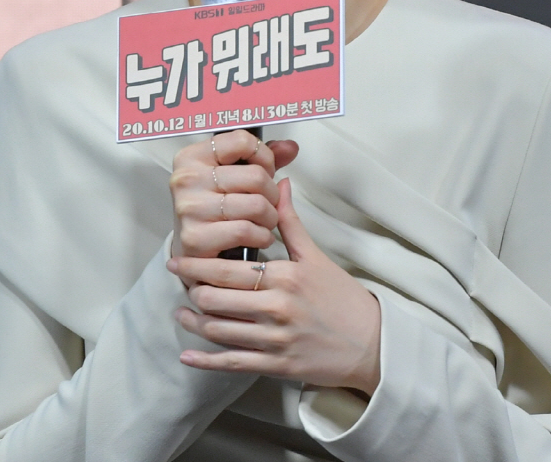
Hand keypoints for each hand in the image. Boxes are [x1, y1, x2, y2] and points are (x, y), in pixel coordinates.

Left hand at [167, 179, 381, 395]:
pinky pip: (233, 364)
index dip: (198, 265)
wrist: (372, 343)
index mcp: (285, 276)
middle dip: (192, 289)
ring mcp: (275, 340)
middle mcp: (276, 308)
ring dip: (194, 321)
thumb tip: (280, 184)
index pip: (229, 269)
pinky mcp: (276, 366)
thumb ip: (290, 221)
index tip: (180, 257)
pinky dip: (205, 361)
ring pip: (220, 331)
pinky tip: (187, 355)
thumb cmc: (343, 298)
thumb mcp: (316, 256)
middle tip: (178, 280)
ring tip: (180, 312)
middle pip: (217, 299)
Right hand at [169, 130, 298, 269]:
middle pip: (256, 176)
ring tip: (264, 221)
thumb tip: (289, 148)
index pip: (243, 141)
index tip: (264, 170)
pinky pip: (246, 231)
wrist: (188, 248)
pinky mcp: (195, 238)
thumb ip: (261, 158)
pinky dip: (261, 237)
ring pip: (256, 205)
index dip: (264, 157)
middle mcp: (188, 179)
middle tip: (268, 202)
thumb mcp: (233, 174)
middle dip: (272, 193)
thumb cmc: (212, 206)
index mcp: (194, 156)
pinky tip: (258, 236)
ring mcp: (190, 208)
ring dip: (270, 218)